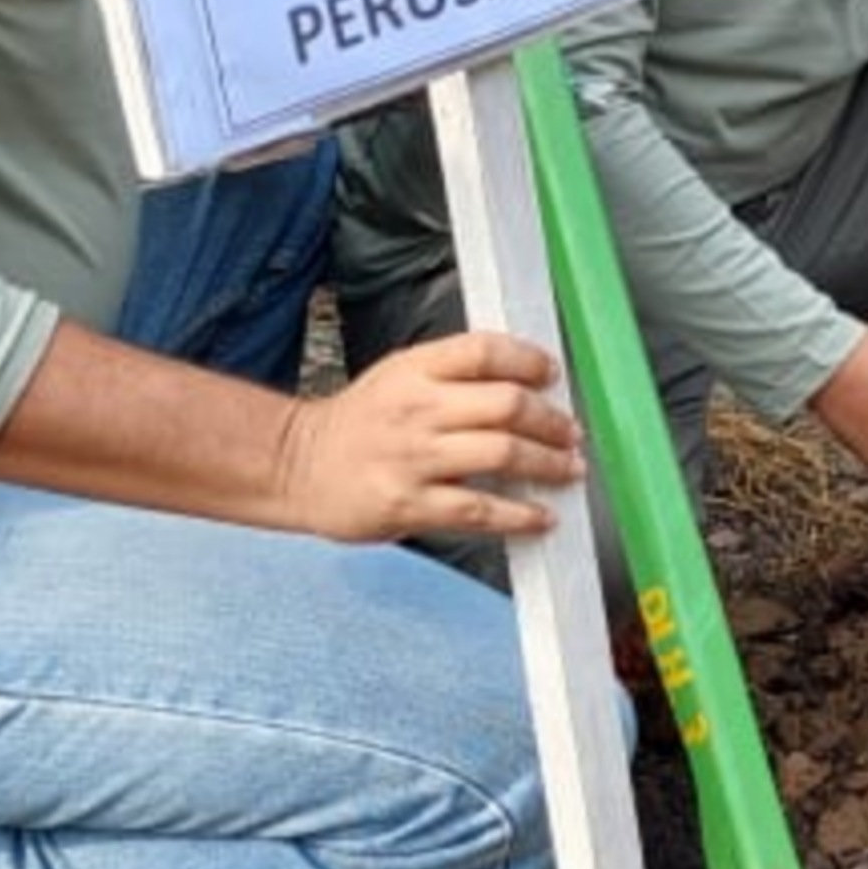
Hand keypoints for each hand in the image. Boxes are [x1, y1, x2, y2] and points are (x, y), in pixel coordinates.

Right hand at [272, 330, 582, 541]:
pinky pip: (479, 509)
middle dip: (552, 421)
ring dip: (548, 464)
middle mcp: (416, 408)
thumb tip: (527, 385)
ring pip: (501, 454)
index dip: (529, 360)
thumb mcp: (398, 377)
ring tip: (569, 470)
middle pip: (506, 404)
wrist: (295, 466)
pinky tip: (541, 517)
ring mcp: (412, 458)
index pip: (485, 351)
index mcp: (415, 369)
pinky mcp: (408, 504)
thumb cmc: (359, 423)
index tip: (554, 376)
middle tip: (572, 433)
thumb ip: (454, 376)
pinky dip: (519, 515)